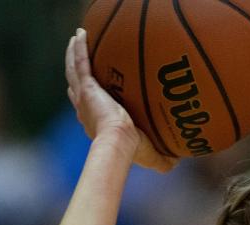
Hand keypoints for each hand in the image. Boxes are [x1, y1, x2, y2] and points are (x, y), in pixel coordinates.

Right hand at [65, 28, 176, 172]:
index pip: (87, 106)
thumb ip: (162, 160)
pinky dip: (79, 48)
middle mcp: (86, 108)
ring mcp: (84, 96)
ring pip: (74, 70)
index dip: (85, 97)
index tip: (88, 89)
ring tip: (77, 39)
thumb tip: (176, 164)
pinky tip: (82, 35)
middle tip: (79, 59)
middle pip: (77, 85)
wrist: (120, 143)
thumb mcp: (150, 156)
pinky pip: (80, 63)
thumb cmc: (133, 152)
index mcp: (96, 121)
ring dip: (74, 54)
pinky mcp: (87, 88)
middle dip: (77, 73)